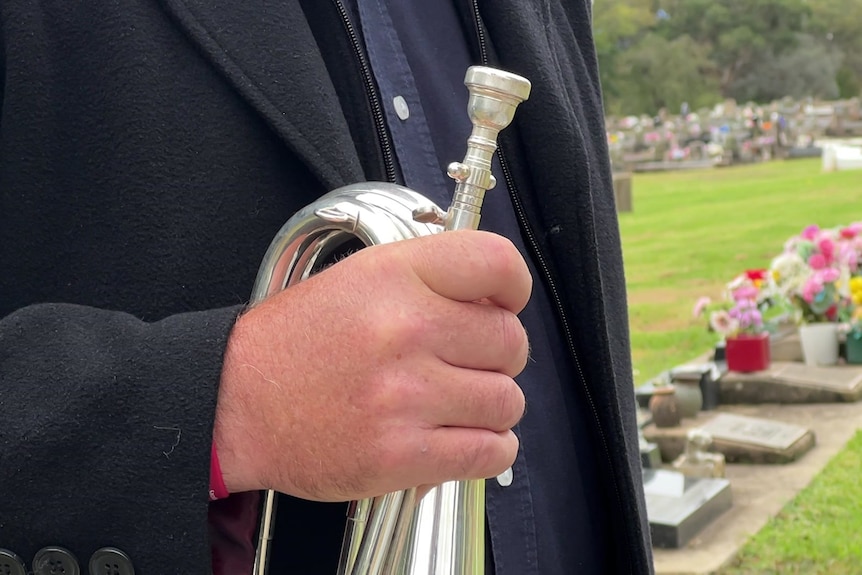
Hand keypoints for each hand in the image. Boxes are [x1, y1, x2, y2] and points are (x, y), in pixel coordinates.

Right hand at [213, 230, 531, 501]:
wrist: (236, 405)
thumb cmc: (297, 344)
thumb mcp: (358, 280)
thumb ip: (429, 279)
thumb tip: (499, 299)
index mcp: (395, 276)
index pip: (497, 263)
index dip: (512, 287)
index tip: (502, 304)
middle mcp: (405, 329)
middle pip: (511, 341)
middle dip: (497, 355)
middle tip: (463, 363)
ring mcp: (405, 395)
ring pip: (507, 400)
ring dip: (489, 406)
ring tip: (452, 404)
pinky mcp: (401, 455)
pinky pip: (491, 452)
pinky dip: (487, 449)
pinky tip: (460, 437)